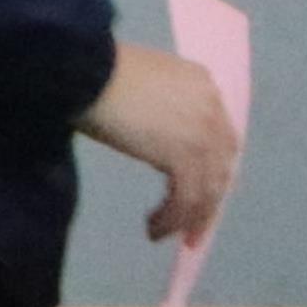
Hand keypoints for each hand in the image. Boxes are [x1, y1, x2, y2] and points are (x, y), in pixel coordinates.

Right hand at [79, 40, 237, 245]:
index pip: (219, 134)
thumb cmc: (95, 75)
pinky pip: (187, 198)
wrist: (85, 73)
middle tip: (192, 225)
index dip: (211, 166)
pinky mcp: (184, 154)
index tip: (199, 190)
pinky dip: (172, 219)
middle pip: (221, 164)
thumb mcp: (142, 87)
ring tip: (163, 233)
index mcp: (202, 84)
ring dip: (187, 217)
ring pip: (207, 188)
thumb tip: (154, 135)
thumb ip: (160, 109)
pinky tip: (153, 229)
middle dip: (208, 198)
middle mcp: (212, 106)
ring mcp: (202, 132)